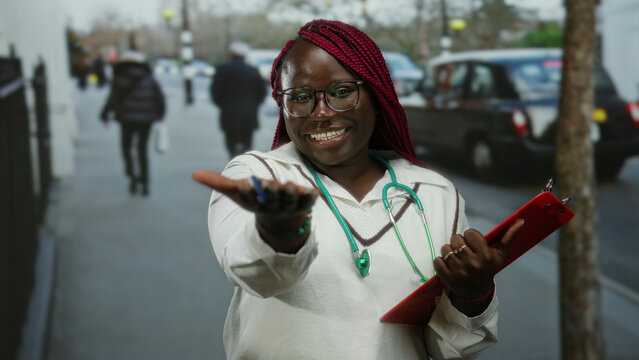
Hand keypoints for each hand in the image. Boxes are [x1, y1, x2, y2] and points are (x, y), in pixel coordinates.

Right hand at [192, 170, 318, 252]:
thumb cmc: (257, 201)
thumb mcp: (237, 191)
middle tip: (272, 184)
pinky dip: (311, 198)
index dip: (249, 192)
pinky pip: (308, 203)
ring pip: (290, 202)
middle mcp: (272, 206)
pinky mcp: (304, 205)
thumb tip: (194, 174)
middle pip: (271, 200)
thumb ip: (218, 183)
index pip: (250, 198)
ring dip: (292, 195)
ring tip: (293, 186)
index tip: (246, 185)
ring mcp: (289, 207)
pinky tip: (313, 192)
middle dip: (272, 193)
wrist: (281, 220)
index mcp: (255, 202)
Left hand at [433, 218, 523, 315]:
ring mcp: (459, 272)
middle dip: (459, 242)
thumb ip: (509, 236)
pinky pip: (437, 260)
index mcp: (485, 257)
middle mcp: (473, 264)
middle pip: (456, 238)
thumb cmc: (488, 267)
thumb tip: (520, 220)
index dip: (470, 236)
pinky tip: (449, 265)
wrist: (477, 291)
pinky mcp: (447, 278)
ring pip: (446, 248)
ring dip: (449, 250)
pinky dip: (440, 260)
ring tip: (457, 257)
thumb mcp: (500, 254)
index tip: (473, 243)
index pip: (470, 233)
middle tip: (464, 250)